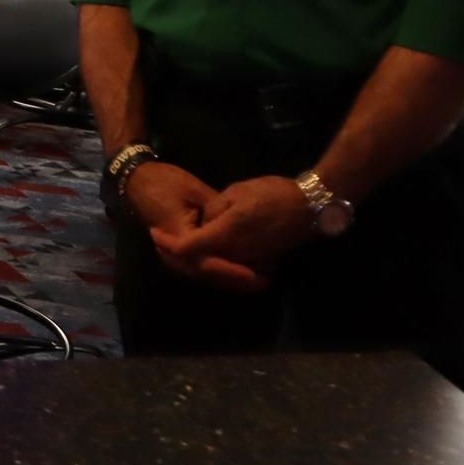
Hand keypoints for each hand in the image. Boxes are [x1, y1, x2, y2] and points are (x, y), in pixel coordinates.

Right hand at [130, 162, 269, 293]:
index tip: (259, 274)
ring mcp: (175, 256)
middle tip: (266, 280)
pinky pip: (202, 268)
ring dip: (231, 279)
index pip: (210, 263)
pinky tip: (241, 271)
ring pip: (207, 276)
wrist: (138, 180)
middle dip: (238, 280)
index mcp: (179, 237)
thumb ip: (218, 213)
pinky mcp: (179, 253)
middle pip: (210, 275)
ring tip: (259, 278)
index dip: (235, 271)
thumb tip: (244, 229)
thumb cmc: (165, 182)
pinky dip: (222, 272)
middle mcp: (175, 254)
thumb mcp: (195, 191)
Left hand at [165, 175, 314, 284]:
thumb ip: (214, 211)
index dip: (167, 244)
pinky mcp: (258, 262)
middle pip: (197, 266)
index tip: (154, 233)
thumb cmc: (272, 194)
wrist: (309, 207)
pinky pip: (228, 269)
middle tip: (160, 245)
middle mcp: (234, 256)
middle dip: (175, 257)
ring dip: (191, 263)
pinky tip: (203, 252)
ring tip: (174, 249)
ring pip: (213, 271)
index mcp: (225, 236)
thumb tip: (204, 222)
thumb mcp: (235, 193)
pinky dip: (211, 264)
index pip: (187, 248)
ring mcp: (247, 262)